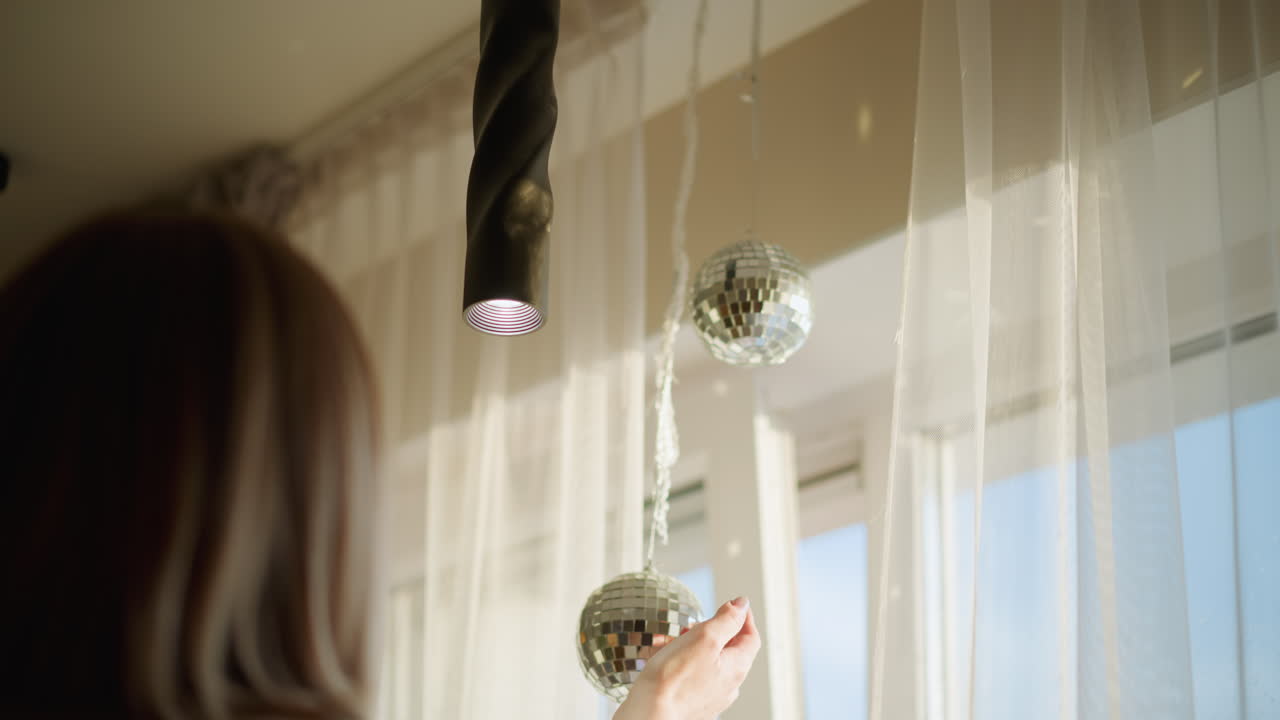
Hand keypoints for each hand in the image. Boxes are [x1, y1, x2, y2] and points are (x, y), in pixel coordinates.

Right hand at [615, 596, 761, 719]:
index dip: (743, 617)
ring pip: (706, 662)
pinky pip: (691, 676)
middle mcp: (728, 685)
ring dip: (692, 645)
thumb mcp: (704, 638)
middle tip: (692, 625)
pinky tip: (662, 658)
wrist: (649, 715)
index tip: (734, 604)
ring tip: (671, 640)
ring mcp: (711, 697)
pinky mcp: (692, 704)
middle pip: (728, 650)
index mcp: (736, 667)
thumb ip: (727, 620)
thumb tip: (742, 605)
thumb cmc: (674, 679)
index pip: (751, 637)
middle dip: (711, 631)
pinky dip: (681, 663)